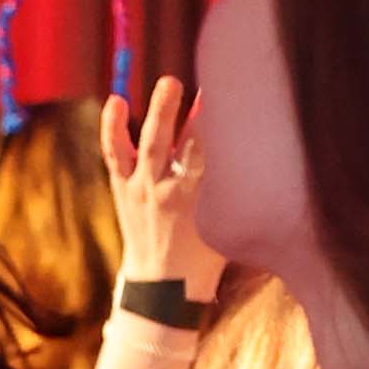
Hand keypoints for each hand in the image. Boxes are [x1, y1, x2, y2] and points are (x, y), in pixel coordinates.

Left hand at [100, 79, 221, 299]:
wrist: (160, 287)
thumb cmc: (205, 253)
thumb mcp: (225, 223)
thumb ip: (233, 187)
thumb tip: (255, 143)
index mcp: (197, 202)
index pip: (212, 156)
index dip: (224, 128)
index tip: (240, 99)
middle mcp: (167, 192)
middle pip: (181, 147)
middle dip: (192, 117)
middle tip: (205, 86)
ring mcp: (141, 188)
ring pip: (148, 146)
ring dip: (160, 112)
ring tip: (171, 82)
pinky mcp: (122, 186)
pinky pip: (115, 153)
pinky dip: (113, 128)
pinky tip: (117, 99)